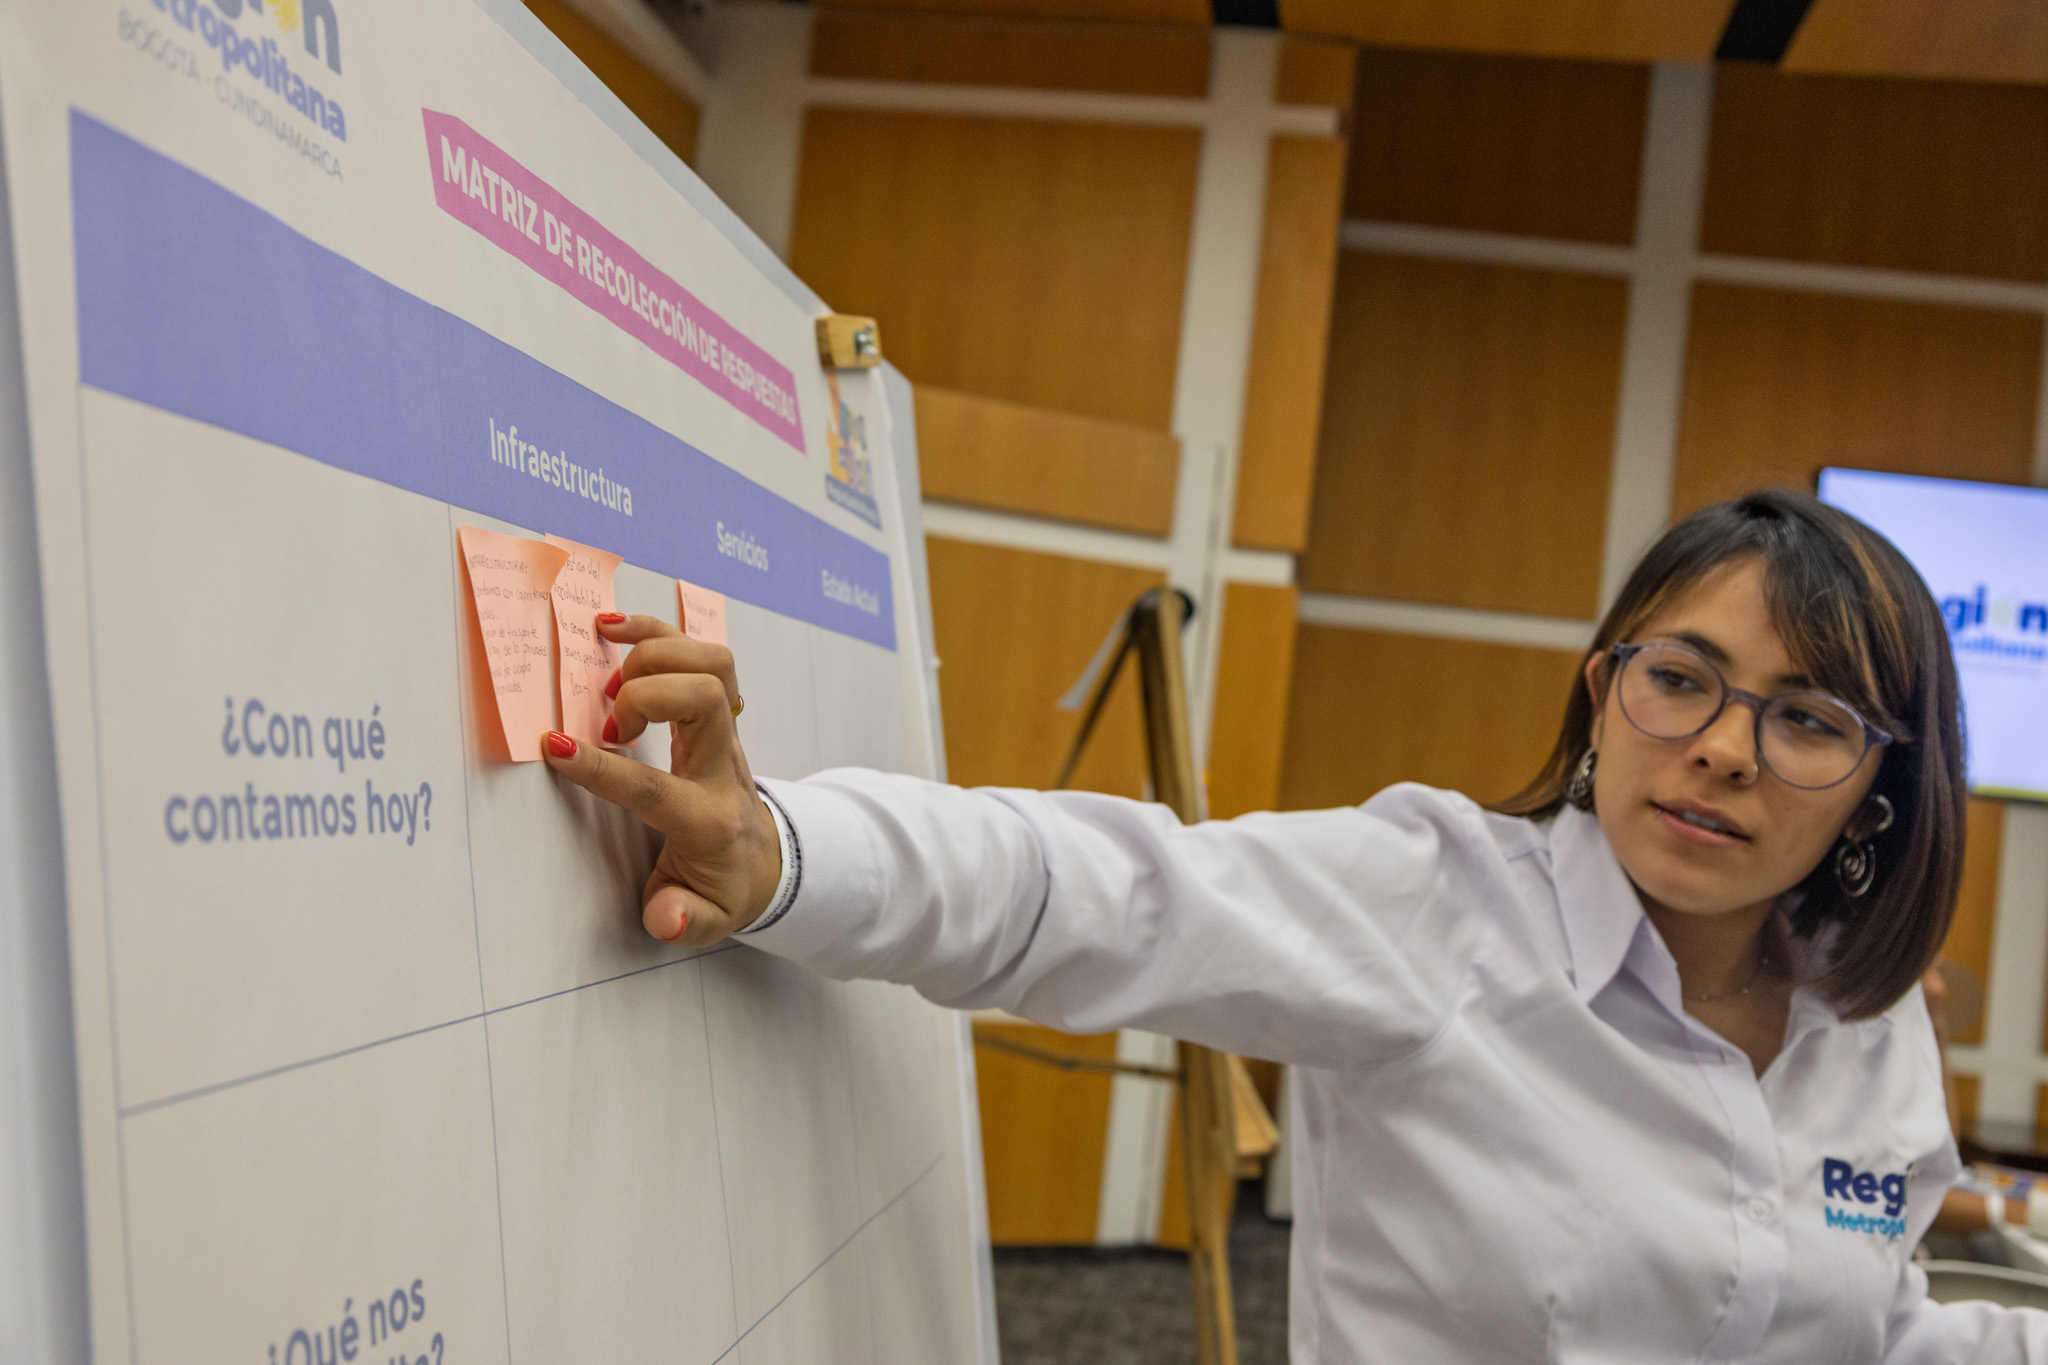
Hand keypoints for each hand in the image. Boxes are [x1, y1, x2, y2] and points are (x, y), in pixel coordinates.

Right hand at [542, 614, 780, 946]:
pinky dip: (656, 632)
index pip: (656, 788)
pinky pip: (700, 652)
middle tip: (609, 726)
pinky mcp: (720, 710)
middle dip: (645, 695)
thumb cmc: (724, 887)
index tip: (556, 747)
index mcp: (708, 820)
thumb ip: (683, 919)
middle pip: (706, 697)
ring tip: (610, 683)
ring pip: (712, 662)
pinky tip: (613, 629)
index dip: (603, 768)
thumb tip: (666, 918)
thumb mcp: (707, 920)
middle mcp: (724, 766)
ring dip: (653, 654)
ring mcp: (728, 732)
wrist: (769, 862)